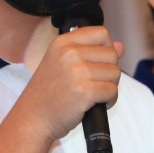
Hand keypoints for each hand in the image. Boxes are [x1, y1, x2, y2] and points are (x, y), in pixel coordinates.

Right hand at [13, 26, 122, 147]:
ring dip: (109, 86)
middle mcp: (69, 53)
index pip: (101, 33)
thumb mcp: (63, 64)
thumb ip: (91, 52)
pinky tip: (95, 104)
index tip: (97, 63)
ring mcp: (77, 72)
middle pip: (112, 55)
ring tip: (92, 95)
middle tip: (93, 84)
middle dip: (109, 71)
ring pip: (115, 73)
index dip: (106, 48)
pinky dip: (109, 100)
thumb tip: (121, 46)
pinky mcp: (85, 92)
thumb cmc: (48, 94)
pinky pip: (112, 91)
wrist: (33, 119)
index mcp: (62, 42)